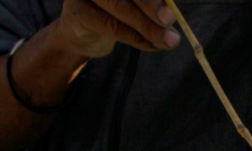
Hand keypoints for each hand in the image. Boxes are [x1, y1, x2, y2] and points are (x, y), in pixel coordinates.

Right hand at [52, 0, 180, 56]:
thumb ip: (151, 4)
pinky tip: (154, 45)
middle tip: (170, 19)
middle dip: (152, 5)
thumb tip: (172, 10)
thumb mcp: (136, 4)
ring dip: (149, 26)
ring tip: (170, 40)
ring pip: (120, 7)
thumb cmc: (114, 13)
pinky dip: (137, 38)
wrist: (79, 33)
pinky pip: (112, 26)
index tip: (173, 9)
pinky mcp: (78, 11)